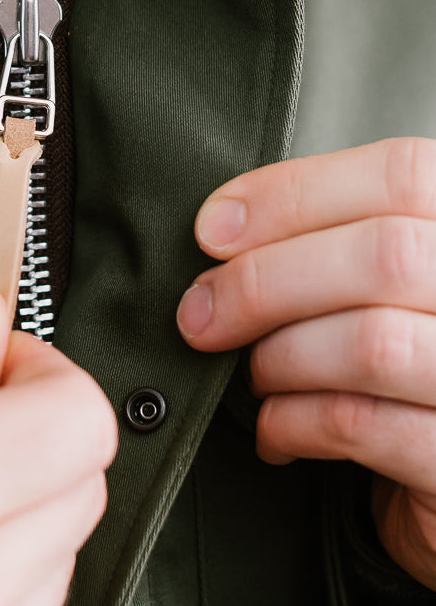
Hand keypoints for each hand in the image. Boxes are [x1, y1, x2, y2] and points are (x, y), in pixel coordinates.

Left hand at [177, 137, 435, 591]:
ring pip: (372, 342)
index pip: (403, 175)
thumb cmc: (404, 377)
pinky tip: (274, 430)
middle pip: (385, 254)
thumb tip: (222, 226)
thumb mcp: (382, 291)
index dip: (294, 194)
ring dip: (280, 358)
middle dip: (265, 281)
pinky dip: (292, 422)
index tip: (212, 229)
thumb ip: (330, 242)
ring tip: (255, 377)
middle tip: (201, 315)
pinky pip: (360, 424)